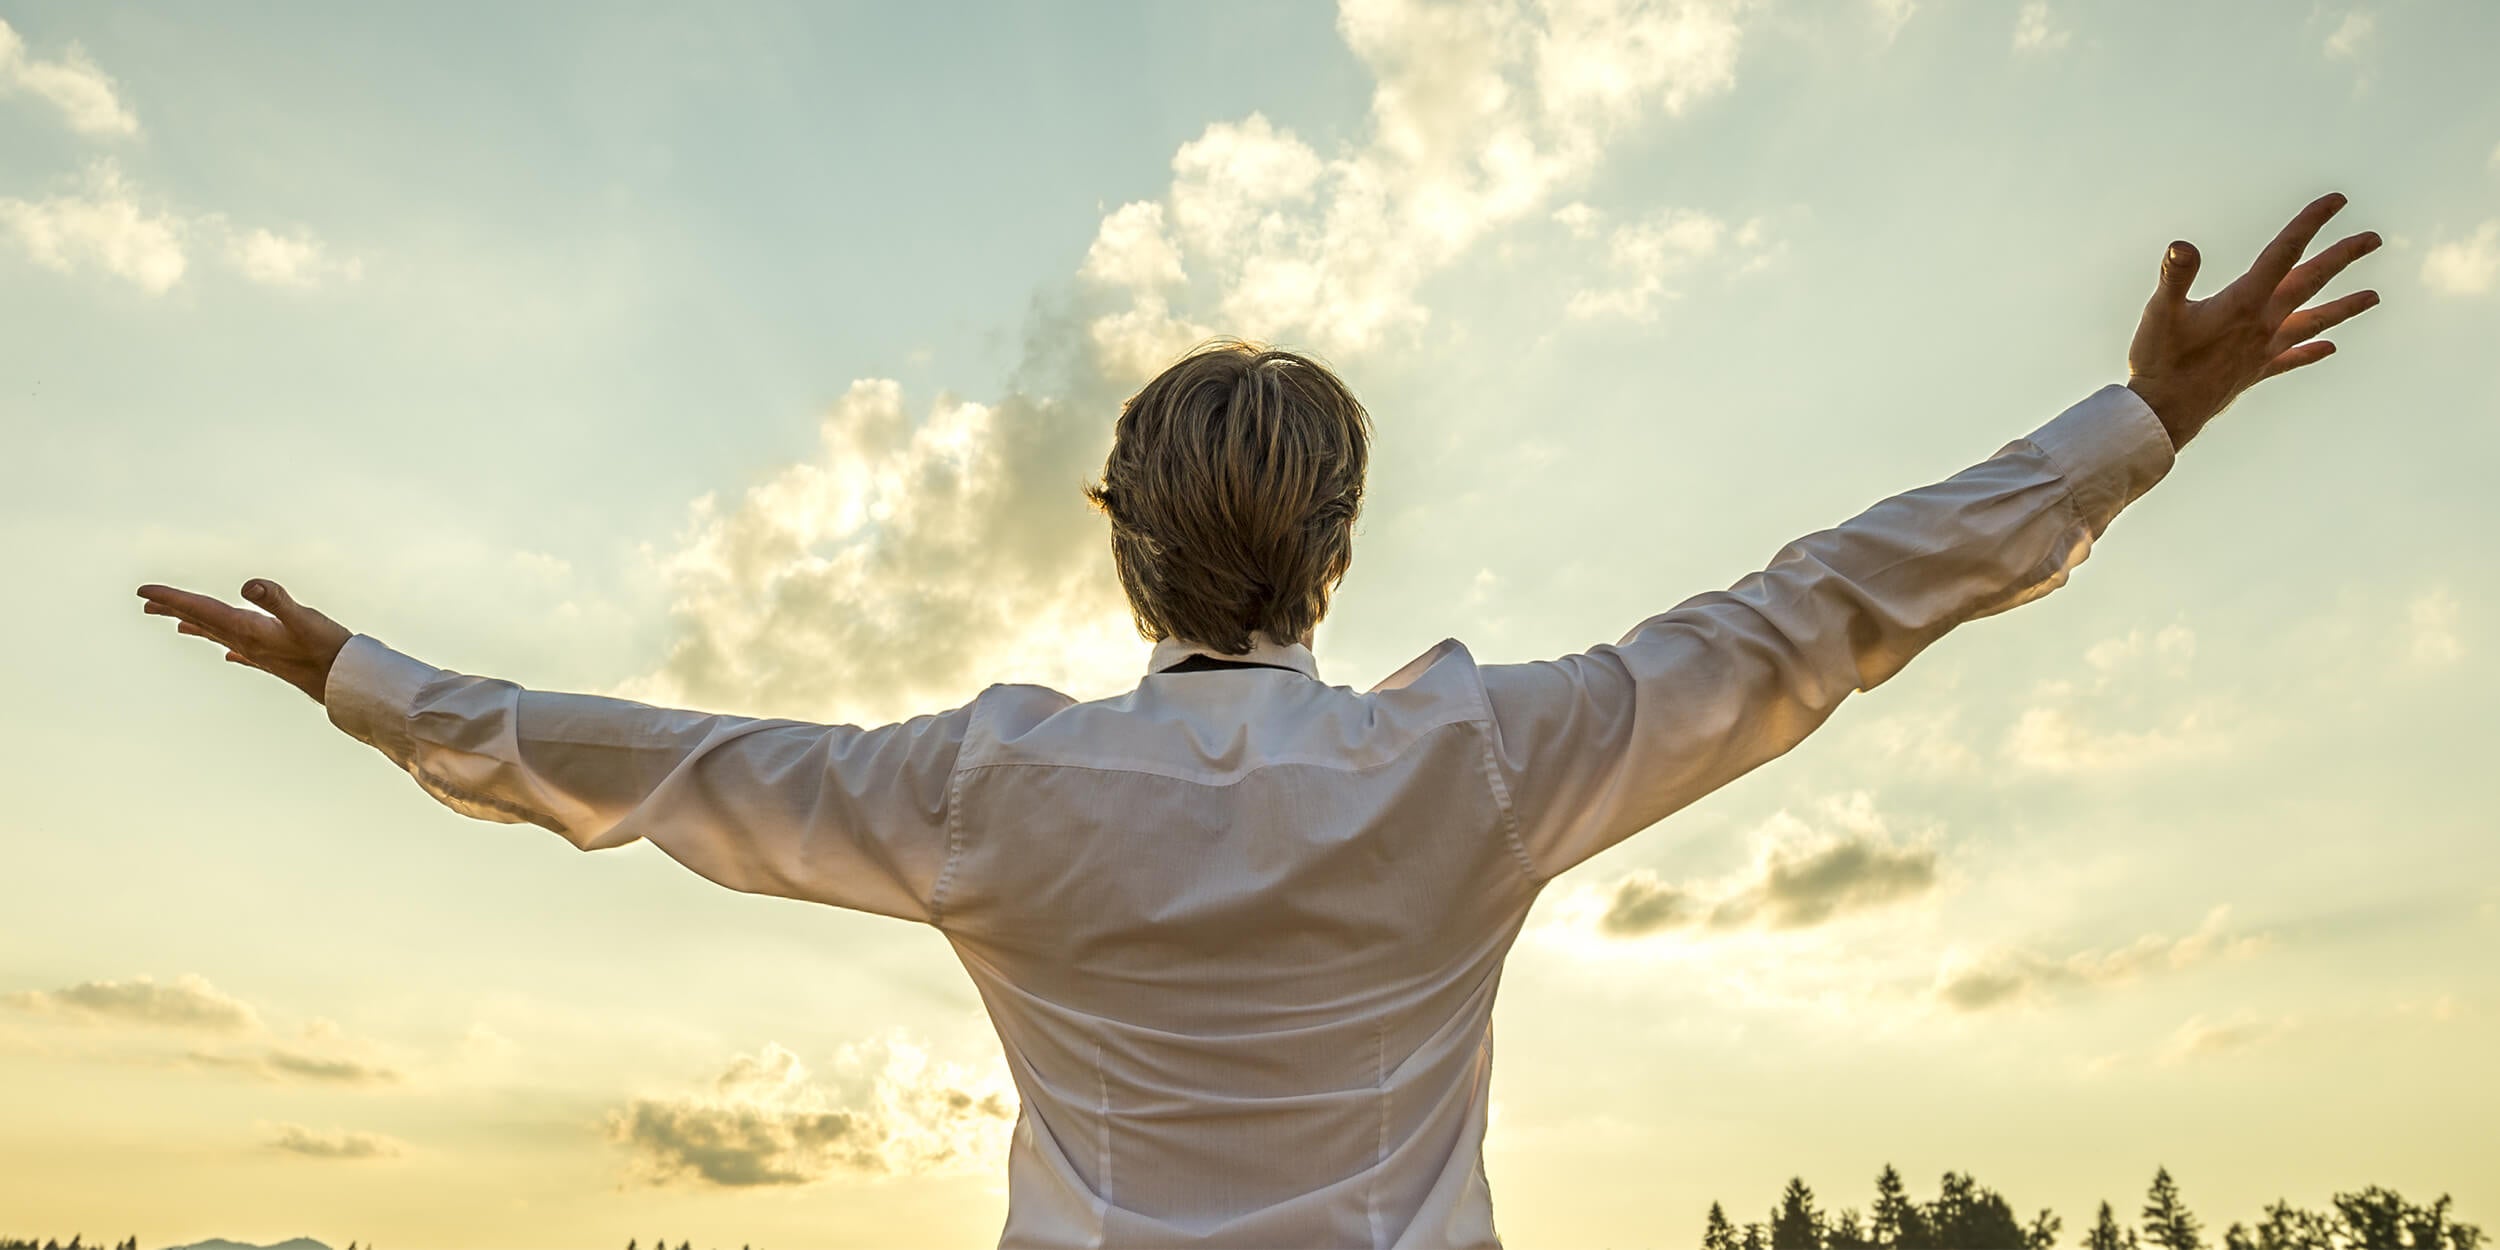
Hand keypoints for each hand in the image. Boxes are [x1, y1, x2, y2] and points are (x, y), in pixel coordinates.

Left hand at [137, 579, 353, 704]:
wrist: (346, 684)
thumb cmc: (327, 649)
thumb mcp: (303, 619)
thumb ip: (276, 600)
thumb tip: (248, 585)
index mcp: (247, 630)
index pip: (201, 610)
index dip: (172, 598)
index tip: (143, 592)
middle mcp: (247, 642)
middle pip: (203, 623)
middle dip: (174, 610)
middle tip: (146, 604)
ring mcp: (260, 653)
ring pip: (219, 636)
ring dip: (196, 626)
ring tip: (177, 623)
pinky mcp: (275, 660)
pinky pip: (242, 652)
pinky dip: (229, 648)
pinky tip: (228, 654)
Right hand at [2126, 191, 2381, 449]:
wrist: (2165, 415)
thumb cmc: (2159, 362)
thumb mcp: (2159, 312)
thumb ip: (2175, 276)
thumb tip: (2182, 245)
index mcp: (2245, 302)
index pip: (2284, 252)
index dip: (2310, 223)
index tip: (2336, 200)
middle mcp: (2264, 323)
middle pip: (2312, 282)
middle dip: (2343, 257)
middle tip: (2373, 240)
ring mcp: (2264, 349)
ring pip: (2314, 321)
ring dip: (2345, 306)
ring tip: (2374, 297)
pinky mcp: (2256, 371)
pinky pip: (2293, 358)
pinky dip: (2312, 350)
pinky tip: (2330, 347)